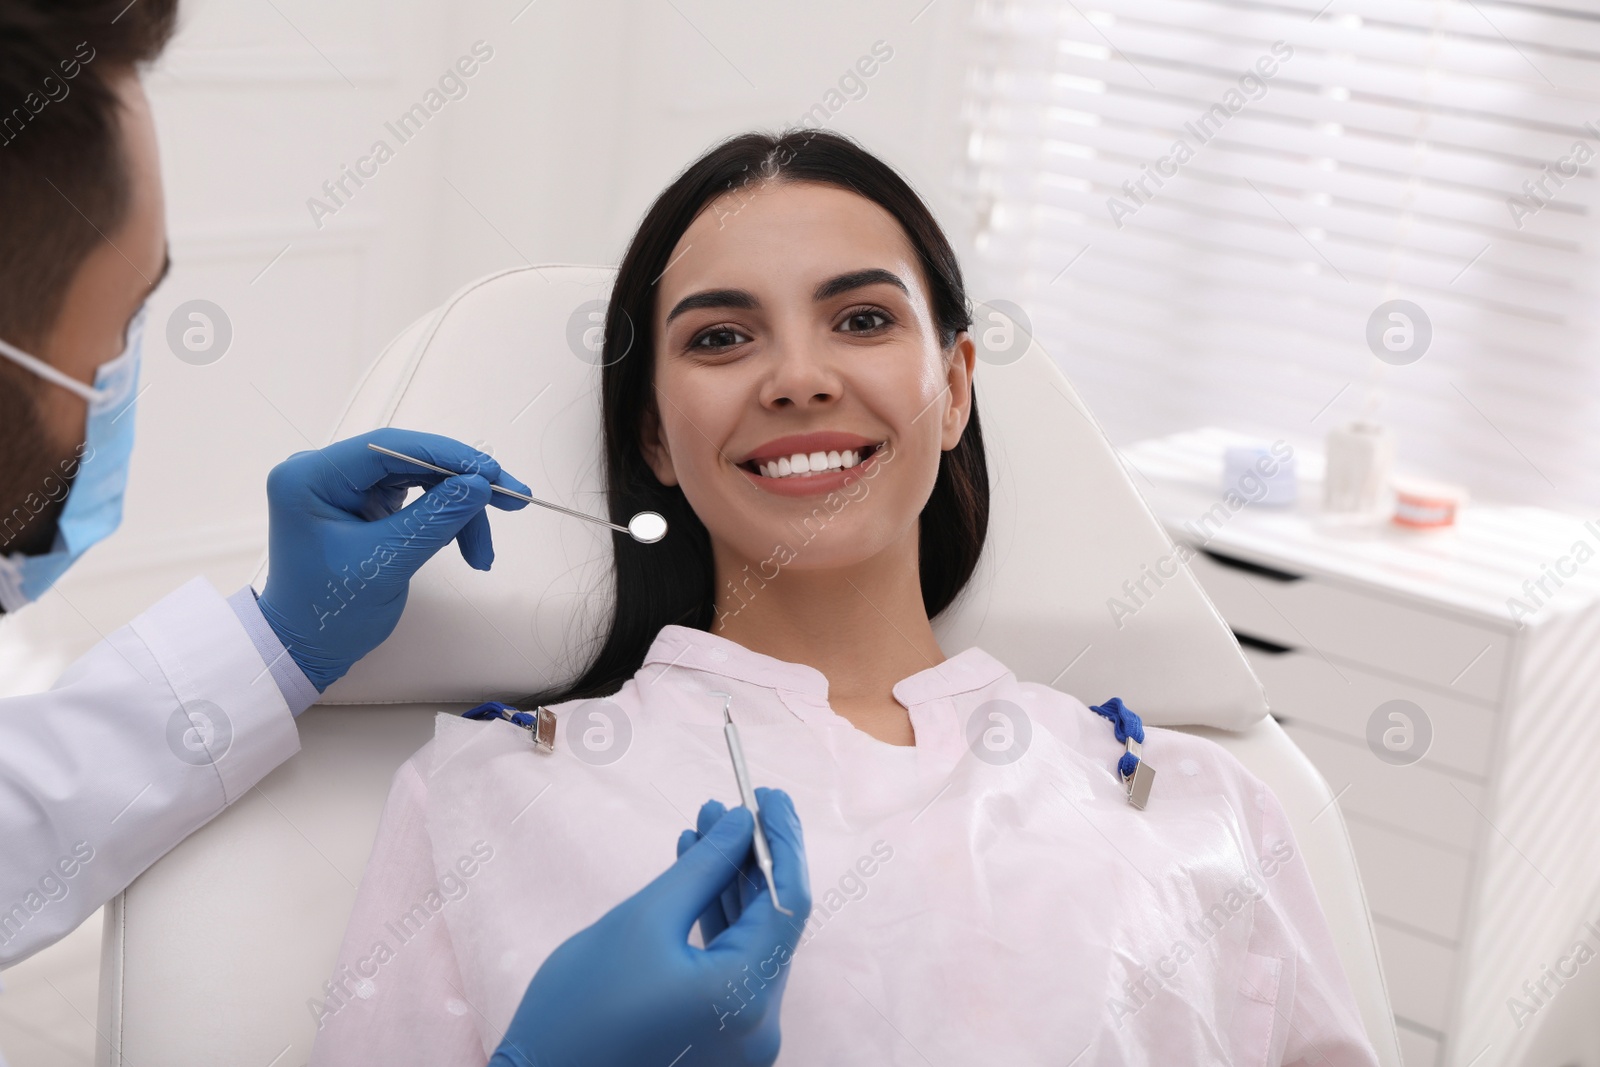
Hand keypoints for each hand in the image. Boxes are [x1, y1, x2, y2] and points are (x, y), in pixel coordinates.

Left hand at [255, 428, 528, 689]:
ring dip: (459, 512)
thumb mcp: (385, 564)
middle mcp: (325, 472)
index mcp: (311, 477)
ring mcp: (345, 488)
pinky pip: (415, 500)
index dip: (446, 456)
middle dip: (462, 485)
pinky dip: (445, 521)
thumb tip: (482, 484)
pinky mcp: (364, 506)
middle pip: (409, 461)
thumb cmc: (330, 612)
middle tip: (512, 502)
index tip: (493, 474)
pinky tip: (467, 545)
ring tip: (482, 554)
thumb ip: (434, 519)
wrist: (306, 649)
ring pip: (420, 481)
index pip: (388, 448)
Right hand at [490, 788, 812, 1066]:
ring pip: (750, 942)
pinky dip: (717, 920)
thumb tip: (741, 823)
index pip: (789, 902)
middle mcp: (759, 1026)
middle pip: (772, 923)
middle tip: (728, 803)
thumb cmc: (577, 1012)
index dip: (782, 841)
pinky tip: (697, 873)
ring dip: (731, 884)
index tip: (767, 794)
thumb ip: (704, 867)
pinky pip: (730, 966)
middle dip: (750, 858)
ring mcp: (740, 1038)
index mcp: (745, 998)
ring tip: (704, 826)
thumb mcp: (643, 920)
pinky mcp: (720, 1039)